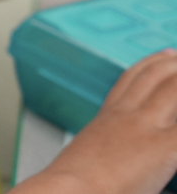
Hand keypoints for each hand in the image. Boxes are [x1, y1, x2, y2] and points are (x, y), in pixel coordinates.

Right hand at [15, 49, 176, 193]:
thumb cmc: (73, 188)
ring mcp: (145, 128)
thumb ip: (105, 149)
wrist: (69, 191)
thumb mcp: (86, 159)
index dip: (151, 64)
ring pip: (174, 89)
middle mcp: (125, 116)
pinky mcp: (165, 147)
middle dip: (175, 65)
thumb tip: (113, 158)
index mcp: (107, 119)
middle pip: (156, 77)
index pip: (131, 80)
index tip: (167, 56)